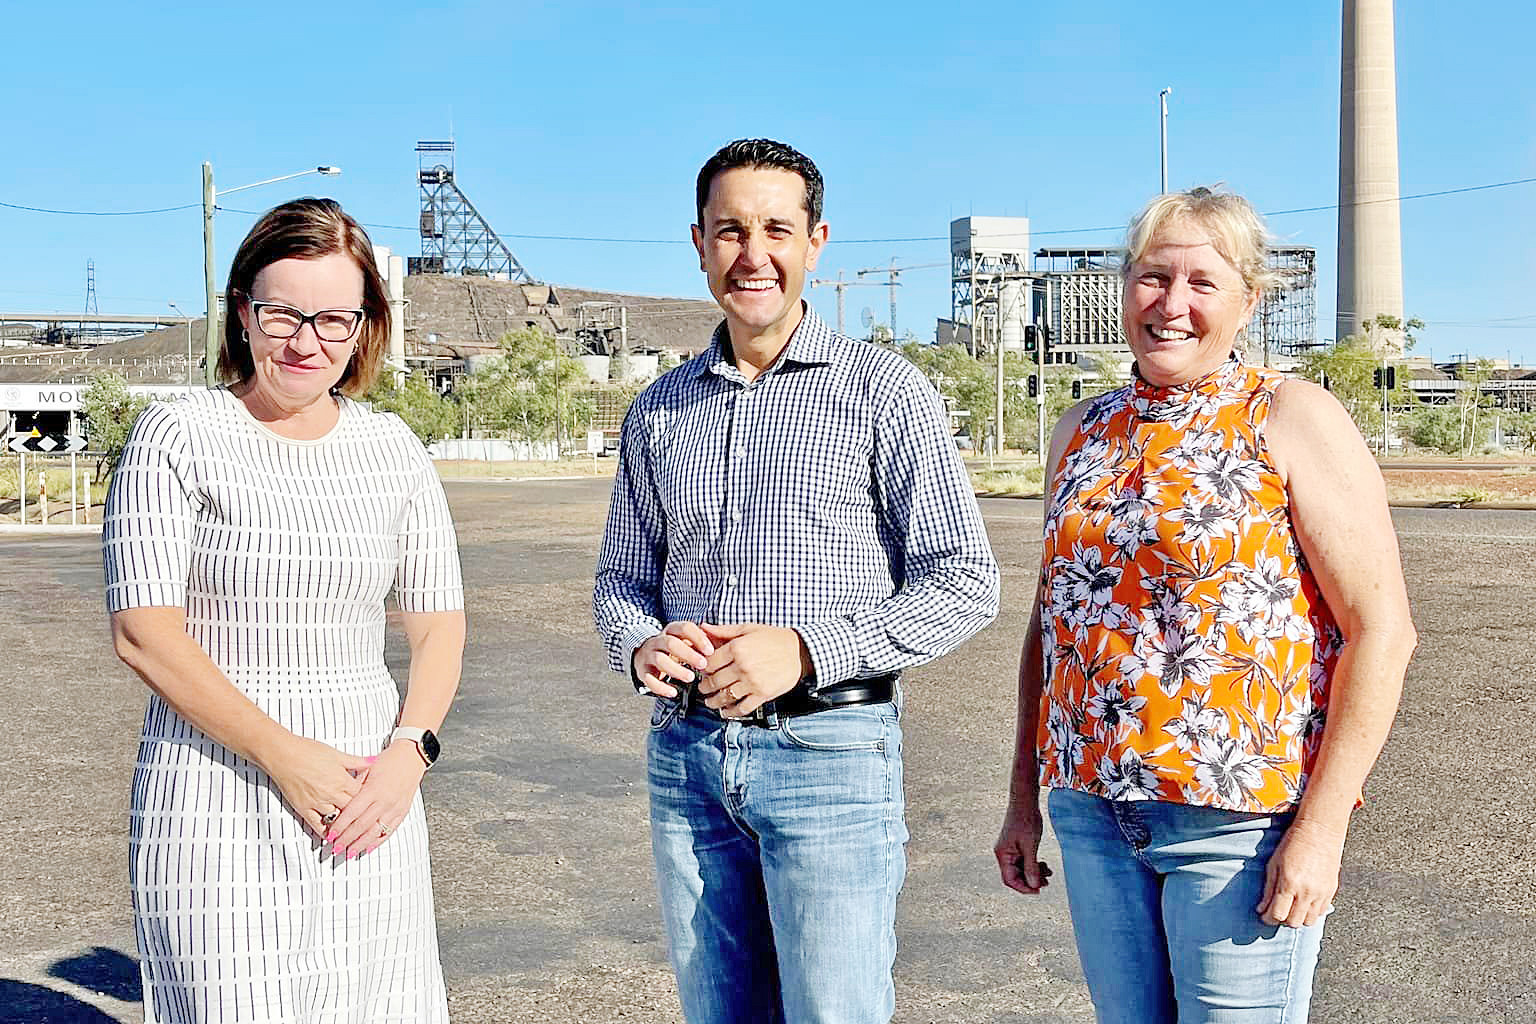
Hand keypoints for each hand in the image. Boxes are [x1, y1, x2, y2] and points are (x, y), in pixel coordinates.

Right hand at [264, 734, 372, 839]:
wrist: (282, 755)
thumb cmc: (308, 751)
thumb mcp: (336, 754)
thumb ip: (356, 761)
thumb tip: (374, 761)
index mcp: (342, 779)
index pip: (362, 796)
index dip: (370, 801)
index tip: (375, 806)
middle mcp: (331, 793)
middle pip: (352, 810)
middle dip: (361, 817)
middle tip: (369, 825)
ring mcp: (317, 803)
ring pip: (337, 820)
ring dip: (345, 827)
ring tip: (354, 835)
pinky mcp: (303, 809)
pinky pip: (317, 826)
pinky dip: (326, 832)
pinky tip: (333, 837)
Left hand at [326, 741, 426, 859]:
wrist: (411, 757)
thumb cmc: (388, 761)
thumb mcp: (367, 769)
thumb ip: (354, 787)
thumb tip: (339, 801)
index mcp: (373, 789)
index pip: (352, 812)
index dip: (340, 826)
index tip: (331, 835)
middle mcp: (384, 800)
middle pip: (362, 825)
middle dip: (347, 839)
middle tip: (335, 848)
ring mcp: (394, 808)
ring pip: (375, 832)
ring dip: (360, 844)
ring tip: (349, 853)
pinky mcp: (402, 812)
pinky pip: (389, 831)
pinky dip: (378, 842)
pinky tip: (368, 848)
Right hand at [633, 622, 714, 697]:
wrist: (646, 653)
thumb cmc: (676, 648)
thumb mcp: (688, 641)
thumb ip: (704, 641)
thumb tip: (723, 642)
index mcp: (672, 630)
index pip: (684, 628)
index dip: (698, 638)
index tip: (710, 651)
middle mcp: (658, 640)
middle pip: (671, 643)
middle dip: (688, 654)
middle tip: (703, 665)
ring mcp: (649, 655)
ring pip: (660, 659)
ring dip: (676, 669)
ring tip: (690, 678)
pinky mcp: (642, 671)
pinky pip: (648, 679)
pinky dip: (661, 687)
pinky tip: (673, 693)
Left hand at [696, 623, 810, 717]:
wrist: (800, 652)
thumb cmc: (774, 638)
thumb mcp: (748, 629)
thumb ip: (724, 630)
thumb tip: (702, 627)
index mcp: (737, 648)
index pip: (709, 663)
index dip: (702, 668)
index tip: (701, 671)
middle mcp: (742, 666)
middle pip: (714, 682)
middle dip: (704, 687)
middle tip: (702, 688)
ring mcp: (752, 682)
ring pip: (725, 697)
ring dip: (713, 702)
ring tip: (709, 702)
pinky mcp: (762, 695)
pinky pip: (742, 708)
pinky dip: (731, 712)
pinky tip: (725, 711)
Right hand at [995, 798, 1052, 894]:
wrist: (1025, 801)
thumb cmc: (1026, 820)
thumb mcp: (1030, 846)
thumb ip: (1031, 866)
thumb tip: (1033, 885)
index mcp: (1003, 855)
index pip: (1010, 879)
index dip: (1024, 887)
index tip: (1038, 891)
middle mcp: (1004, 854)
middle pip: (1015, 875)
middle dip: (1031, 880)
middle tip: (1047, 883)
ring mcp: (1010, 849)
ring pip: (1021, 869)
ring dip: (1034, 873)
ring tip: (1049, 873)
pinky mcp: (1016, 845)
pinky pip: (1024, 860)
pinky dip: (1034, 864)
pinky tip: (1044, 865)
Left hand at [1257, 818, 1345, 927]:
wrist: (1319, 832)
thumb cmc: (1293, 843)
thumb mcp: (1273, 864)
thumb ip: (1268, 889)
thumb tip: (1261, 908)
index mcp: (1289, 884)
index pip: (1277, 914)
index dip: (1267, 918)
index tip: (1263, 914)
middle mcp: (1306, 892)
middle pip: (1293, 922)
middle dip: (1282, 919)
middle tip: (1276, 910)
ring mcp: (1321, 893)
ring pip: (1308, 921)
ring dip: (1297, 917)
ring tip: (1290, 906)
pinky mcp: (1331, 891)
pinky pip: (1320, 912)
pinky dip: (1310, 912)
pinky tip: (1303, 901)